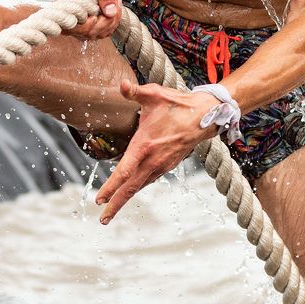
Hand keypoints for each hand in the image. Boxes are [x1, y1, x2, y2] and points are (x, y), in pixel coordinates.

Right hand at [54, 0, 121, 38]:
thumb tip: (110, 12)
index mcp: (64, 4)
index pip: (73, 22)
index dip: (90, 21)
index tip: (100, 9)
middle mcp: (67, 18)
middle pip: (86, 31)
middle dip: (106, 20)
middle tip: (115, 2)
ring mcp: (76, 26)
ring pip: (95, 34)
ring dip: (111, 22)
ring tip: (115, 4)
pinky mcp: (86, 30)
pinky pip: (100, 34)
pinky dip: (111, 25)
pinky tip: (113, 11)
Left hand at [95, 81, 219, 223]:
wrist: (205, 116)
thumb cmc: (177, 103)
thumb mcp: (154, 94)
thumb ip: (134, 91)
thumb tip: (121, 84)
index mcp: (145, 145)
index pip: (124, 171)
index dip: (110, 187)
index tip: (98, 199)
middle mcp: (153, 159)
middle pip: (130, 187)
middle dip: (115, 204)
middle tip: (102, 219)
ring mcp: (162, 164)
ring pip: (140, 186)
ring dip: (125, 198)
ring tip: (112, 211)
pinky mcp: (168, 165)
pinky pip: (149, 180)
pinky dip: (137, 187)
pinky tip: (131, 191)